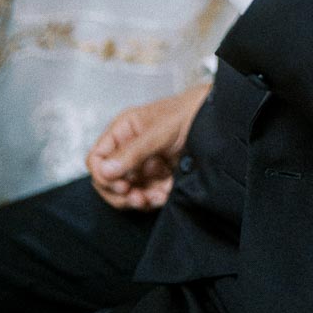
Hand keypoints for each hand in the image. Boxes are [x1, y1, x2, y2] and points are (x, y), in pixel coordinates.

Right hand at [86, 83, 210, 209]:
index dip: (104, 175)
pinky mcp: (156, 177)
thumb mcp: (158, 131)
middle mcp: (128, 149)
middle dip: (123, 194)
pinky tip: (166, 193)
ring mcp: (142, 165)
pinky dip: (154, 198)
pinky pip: (146, 195)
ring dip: (141, 199)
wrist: (214, 121)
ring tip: (158, 196)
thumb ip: (133, 151)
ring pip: (127, 193)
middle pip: (109, 182)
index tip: (122, 185)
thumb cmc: (187, 113)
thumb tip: (107, 170)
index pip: (97, 159)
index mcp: (122, 131)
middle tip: (139, 198)